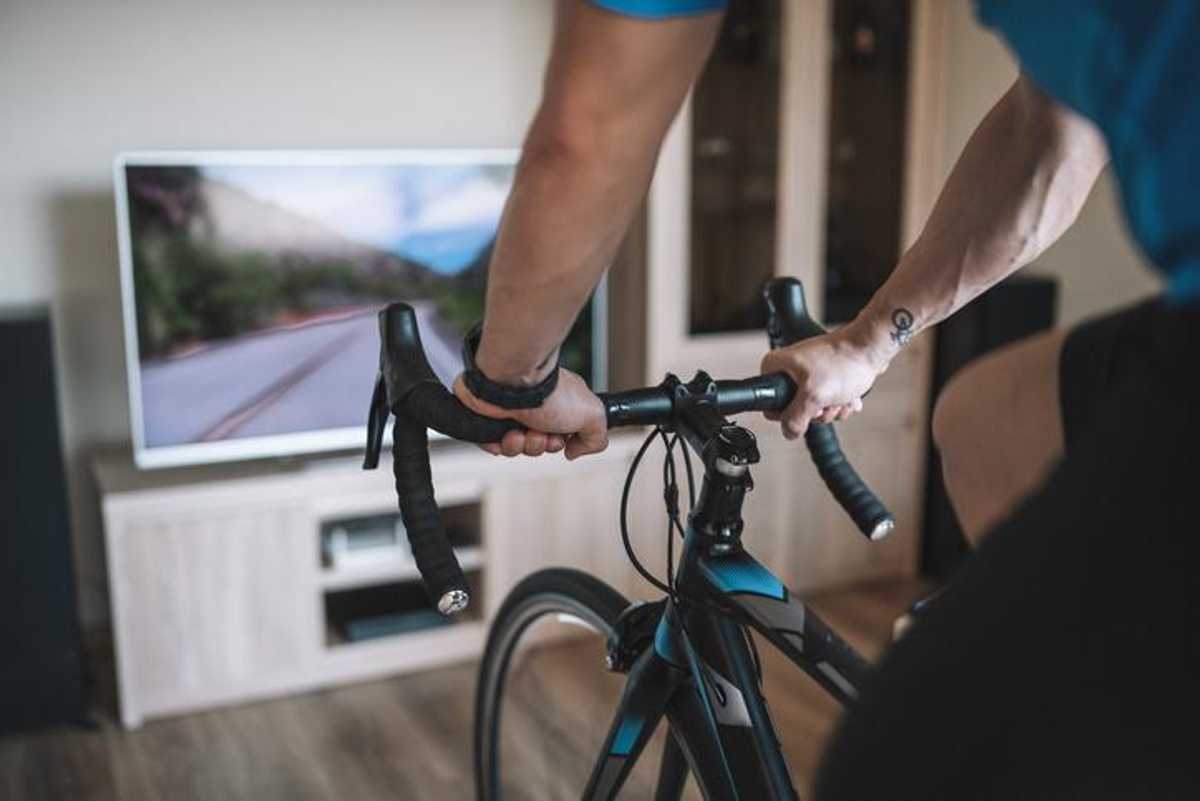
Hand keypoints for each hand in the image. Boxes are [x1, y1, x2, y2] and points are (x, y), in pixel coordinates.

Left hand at [453, 368, 608, 458]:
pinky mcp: (490, 419)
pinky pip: (494, 445)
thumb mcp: (593, 415)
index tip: (562, 438)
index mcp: (561, 404)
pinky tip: (505, 433)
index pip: (562, 437)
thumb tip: (574, 452)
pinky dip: (500, 445)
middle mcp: (537, 408)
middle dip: (540, 445)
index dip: (561, 443)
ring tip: (520, 431)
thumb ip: (597, 438)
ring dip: (522, 445)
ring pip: (517, 448)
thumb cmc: (550, 393)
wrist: (513, 382)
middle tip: (540, 432)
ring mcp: (513, 413)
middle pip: (539, 445)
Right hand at [759, 327, 885, 438]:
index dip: (789, 412)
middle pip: (794, 411)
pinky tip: (848, 394)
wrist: (870, 349)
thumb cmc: (843, 361)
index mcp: (776, 367)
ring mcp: (808, 376)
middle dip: (818, 411)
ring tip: (841, 394)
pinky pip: (828, 404)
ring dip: (832, 409)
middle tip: (827, 398)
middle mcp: (789, 371)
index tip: (806, 404)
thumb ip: (795, 419)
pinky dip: (840, 404)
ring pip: (814, 410)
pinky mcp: (825, 381)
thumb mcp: (814, 395)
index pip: (770, 405)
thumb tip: (789, 432)